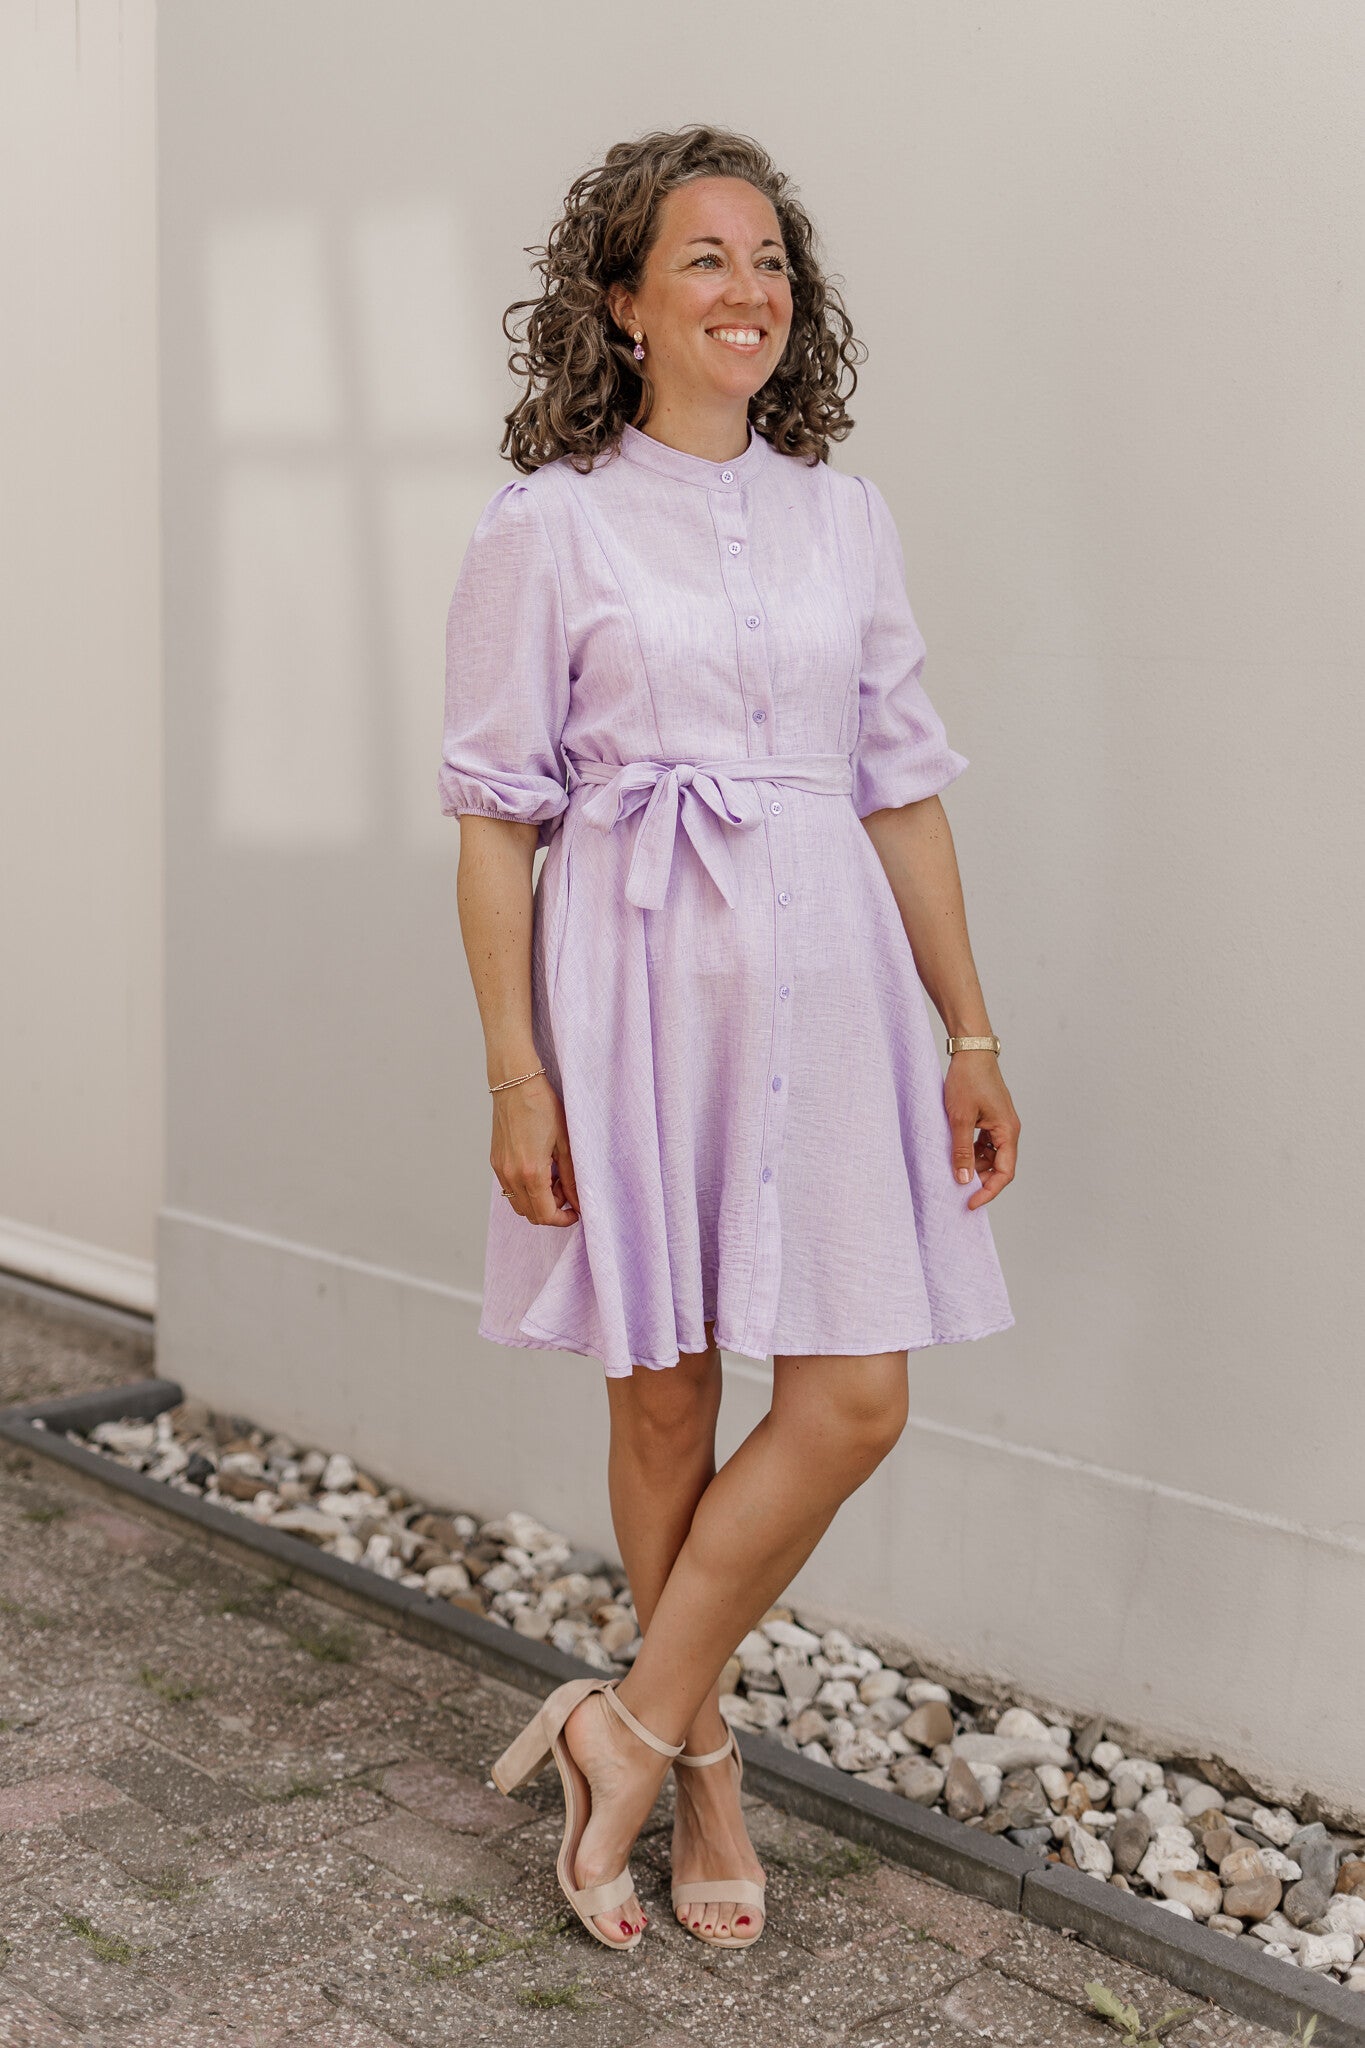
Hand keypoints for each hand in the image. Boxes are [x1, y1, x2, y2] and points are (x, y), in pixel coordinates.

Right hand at [491, 1074, 579, 1225]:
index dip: (563, 1219)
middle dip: (551, 1210)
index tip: (575, 1212)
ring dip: (537, 1201)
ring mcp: (500, 1169)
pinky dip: (525, 1190)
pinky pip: (509, 1189)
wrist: (516, 1084)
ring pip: (518, 1204)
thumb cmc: (542, 1107)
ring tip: (553, 1178)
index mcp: (531, 1172)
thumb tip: (578, 1201)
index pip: (545, 1215)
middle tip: (566, 1188)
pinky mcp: (495, 1162)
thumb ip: (571, 1177)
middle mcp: (510, 1175)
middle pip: (530, 1215)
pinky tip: (540, 1169)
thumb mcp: (565, 1144)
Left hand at [944, 1051, 1018, 1210]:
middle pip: (1000, 1166)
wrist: (972, 1051)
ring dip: (976, 1165)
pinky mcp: (992, 1118)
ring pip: (992, 1156)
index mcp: (1008, 1131)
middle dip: (982, 1180)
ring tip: (954, 1168)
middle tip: (958, 1189)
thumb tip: (963, 1179)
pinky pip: (986, 1143)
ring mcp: (1001, 1123)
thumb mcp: (959, 1119)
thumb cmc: (968, 1080)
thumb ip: (961, 1150)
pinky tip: (957, 1152)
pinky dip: (973, 1151)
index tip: (970, 1203)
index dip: (989, 1191)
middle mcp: (1009, 1129)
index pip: (1005, 1173)